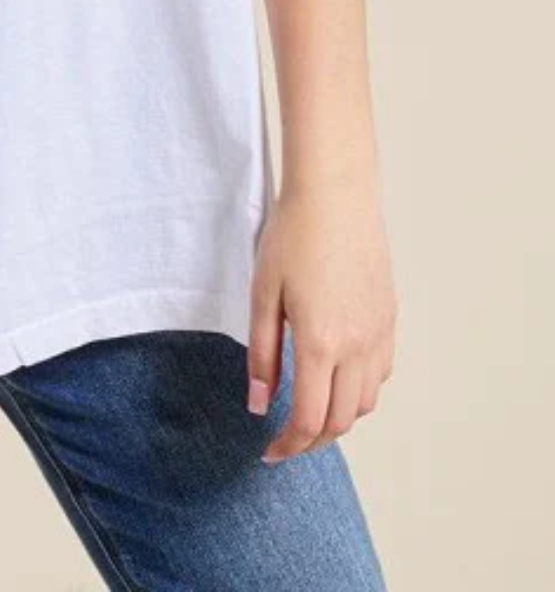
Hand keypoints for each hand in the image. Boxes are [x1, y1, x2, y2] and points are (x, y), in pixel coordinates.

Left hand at [246, 177, 396, 463]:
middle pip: (341, 420)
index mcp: (320, 343)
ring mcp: (379, 333)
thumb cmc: (292, 236)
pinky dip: (358, 390)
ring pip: (365, 401)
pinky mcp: (389, 318)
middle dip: (312, 440)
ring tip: (308, 409)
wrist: (336, 194)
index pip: (309, 420)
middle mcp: (357, 346)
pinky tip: (336, 375)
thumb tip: (258, 404)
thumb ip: (261, 354)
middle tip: (285, 440)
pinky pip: (380, 373)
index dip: (288, 445)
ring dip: (338, 417)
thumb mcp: (263, 294)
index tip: (268, 453)